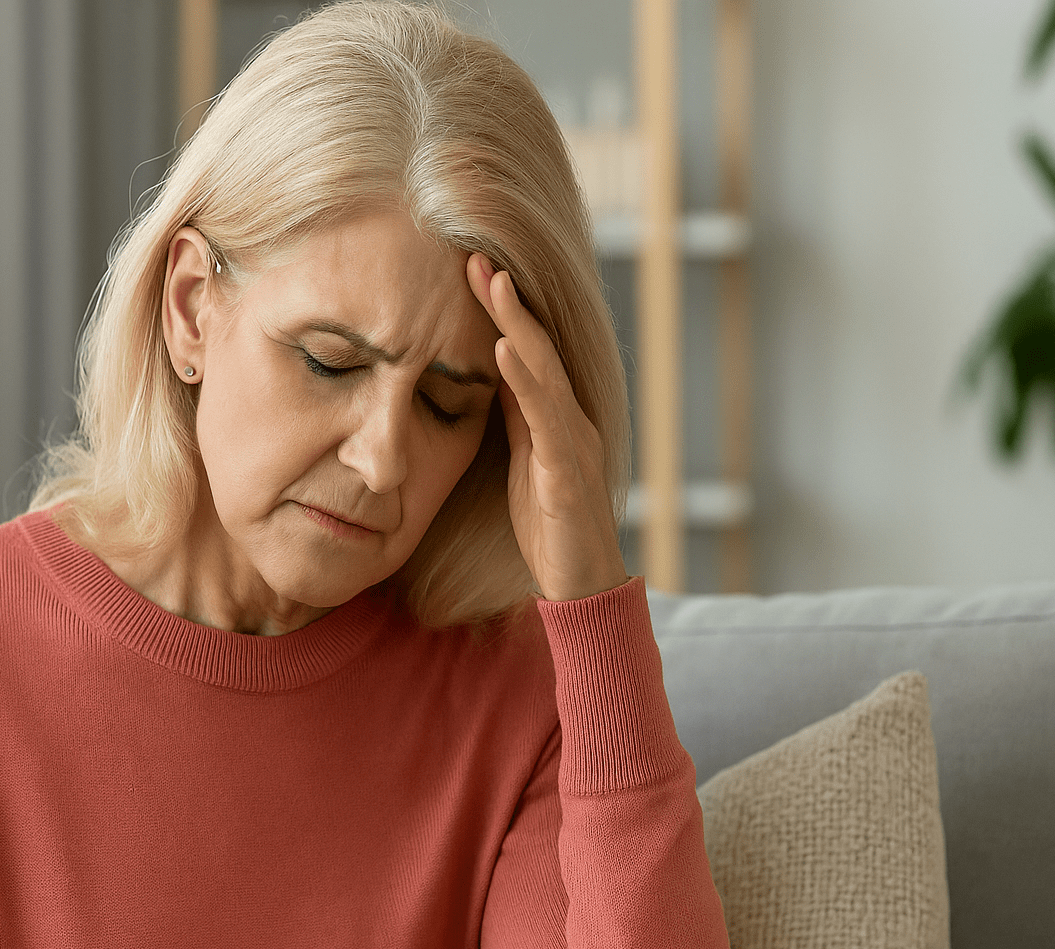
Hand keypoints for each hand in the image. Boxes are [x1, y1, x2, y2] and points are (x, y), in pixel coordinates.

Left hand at [466, 253, 628, 601]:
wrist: (583, 586)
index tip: (471, 267)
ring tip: (494, 284)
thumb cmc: (551, 527)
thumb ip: (514, 417)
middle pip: (539, 348)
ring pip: (546, 373)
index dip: (502, 309)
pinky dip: (526, 382)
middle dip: (509, 301)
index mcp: (555, 418)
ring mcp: (573, 445)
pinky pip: (547, 421)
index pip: (527, 352)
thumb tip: (490, 371)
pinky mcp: (568, 475)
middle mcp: (570, 421)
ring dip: (519, 326)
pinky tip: (504, 352)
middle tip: (477, 255)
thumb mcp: (524, 461)